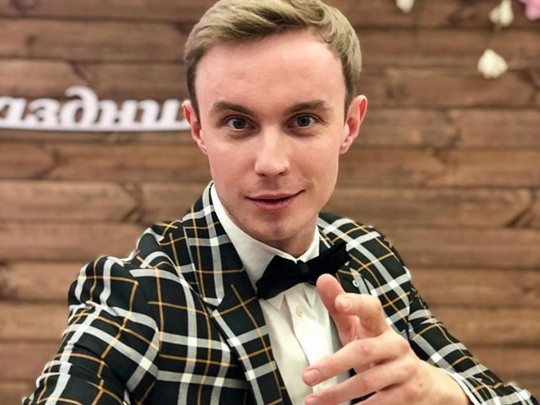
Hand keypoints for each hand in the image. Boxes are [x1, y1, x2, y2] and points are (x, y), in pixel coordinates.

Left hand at [301, 274, 468, 404]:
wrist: (425, 384)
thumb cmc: (380, 352)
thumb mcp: (361, 330)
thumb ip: (340, 308)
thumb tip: (323, 279)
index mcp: (380, 326)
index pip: (371, 308)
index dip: (356, 303)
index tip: (340, 302)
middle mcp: (396, 345)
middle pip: (363, 350)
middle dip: (333, 364)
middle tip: (307, 375)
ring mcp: (405, 370)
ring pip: (369, 381)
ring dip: (339, 393)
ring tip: (314, 400)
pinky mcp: (409, 394)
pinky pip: (382, 403)